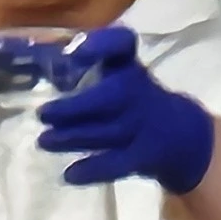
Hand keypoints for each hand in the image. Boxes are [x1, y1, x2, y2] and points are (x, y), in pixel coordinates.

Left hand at [37, 27, 215, 195]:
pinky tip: (69, 175)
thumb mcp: (118, 72)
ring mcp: (144, 126)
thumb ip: (84, 68)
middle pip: (110, 97)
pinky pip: (118, 165)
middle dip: (73, 107)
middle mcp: (139, 91)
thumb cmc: (133, 98)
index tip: (75, 53)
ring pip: (108, 132)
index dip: (101, 45)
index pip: (122, 44)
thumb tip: (41, 68)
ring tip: (44, 141)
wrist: (179, 134)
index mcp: (128, 65)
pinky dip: (93, 171)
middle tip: (42, 114)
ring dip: (73, 138)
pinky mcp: (145, 156)